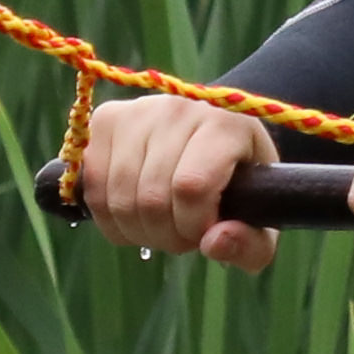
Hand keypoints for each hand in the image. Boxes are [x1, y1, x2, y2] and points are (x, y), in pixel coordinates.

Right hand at [74, 91, 281, 271]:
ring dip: (135, 230)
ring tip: (160, 224)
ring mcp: (138, 111)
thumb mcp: (261, 219)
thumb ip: (250, 245)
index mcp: (225, 125)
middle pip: (150, 198)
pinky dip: (108, 217)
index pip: (191, 187)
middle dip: (164, 235)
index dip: (192, 227)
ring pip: (117, 197)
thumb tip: (213, 244)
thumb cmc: (240, 183)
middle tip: (181, 234)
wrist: (212, 134)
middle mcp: (178, 108)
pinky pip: (91, 186)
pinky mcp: (106, 119)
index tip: (204, 233)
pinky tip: (132, 213)